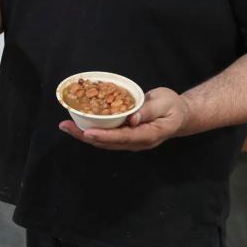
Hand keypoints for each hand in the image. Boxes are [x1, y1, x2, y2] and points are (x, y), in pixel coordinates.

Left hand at [59, 87, 190, 151]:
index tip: (88, 132)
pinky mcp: (126, 136)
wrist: (180, 115)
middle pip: (108, 143)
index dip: (105, 136)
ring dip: (84, 134)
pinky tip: (79, 123)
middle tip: (66, 126)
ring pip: (104, 141)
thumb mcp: (165, 103)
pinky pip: (107, 136)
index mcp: (148, 135)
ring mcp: (130, 141)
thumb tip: (131, 118)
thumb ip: (148, 110)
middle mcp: (137, 142)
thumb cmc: (173, 107)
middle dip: (85, 135)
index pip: (124, 137)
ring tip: (66, 125)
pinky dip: (92, 130)